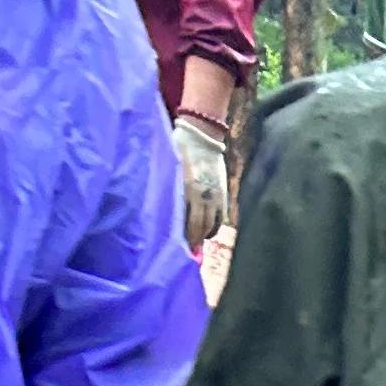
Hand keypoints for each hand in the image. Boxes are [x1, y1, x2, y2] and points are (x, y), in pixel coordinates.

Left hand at [174, 110, 233, 248]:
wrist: (202, 135)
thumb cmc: (179, 148)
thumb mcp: (170, 166)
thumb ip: (169, 186)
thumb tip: (162, 209)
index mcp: (186, 187)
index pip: (186, 219)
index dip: (184, 235)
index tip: (179, 248)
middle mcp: (202, 194)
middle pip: (200, 225)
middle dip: (195, 239)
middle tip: (190, 250)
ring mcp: (215, 195)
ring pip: (212, 224)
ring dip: (205, 234)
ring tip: (198, 240)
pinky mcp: (224, 193)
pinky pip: (221, 217)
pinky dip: (215, 226)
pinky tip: (208, 229)